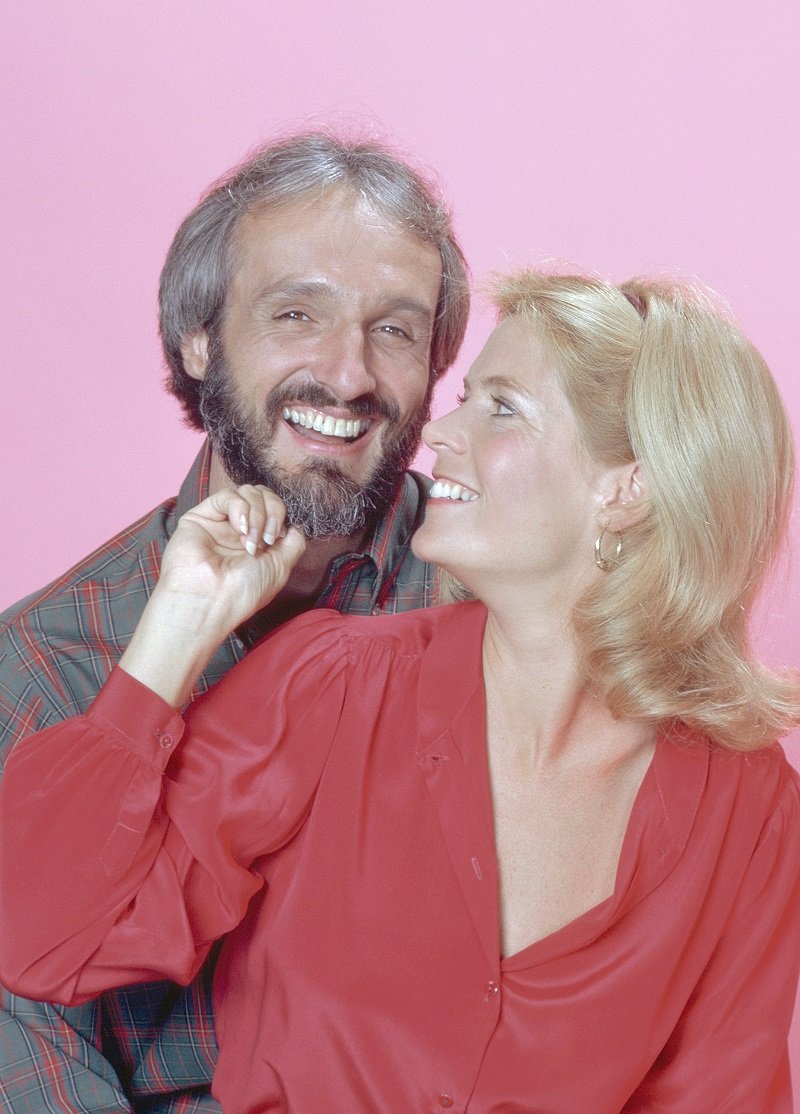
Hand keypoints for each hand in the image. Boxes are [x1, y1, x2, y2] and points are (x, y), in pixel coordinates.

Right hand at [119, 486, 305, 705]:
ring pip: (249, 492)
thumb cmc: (243, 592)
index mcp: (258, 542)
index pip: (276, 510)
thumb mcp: (281, 567)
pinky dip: (240, 508)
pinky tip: (238, 529)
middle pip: (265, 496)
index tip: (280, 539)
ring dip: (258, 514)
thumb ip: (293, 543)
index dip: (283, 517)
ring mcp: (221, 522)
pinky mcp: (201, 516)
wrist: (210, 602)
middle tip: (267, 539)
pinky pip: (227, 495)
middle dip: (273, 512)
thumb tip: (297, 524)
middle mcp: (240, 530)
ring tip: (250, 540)